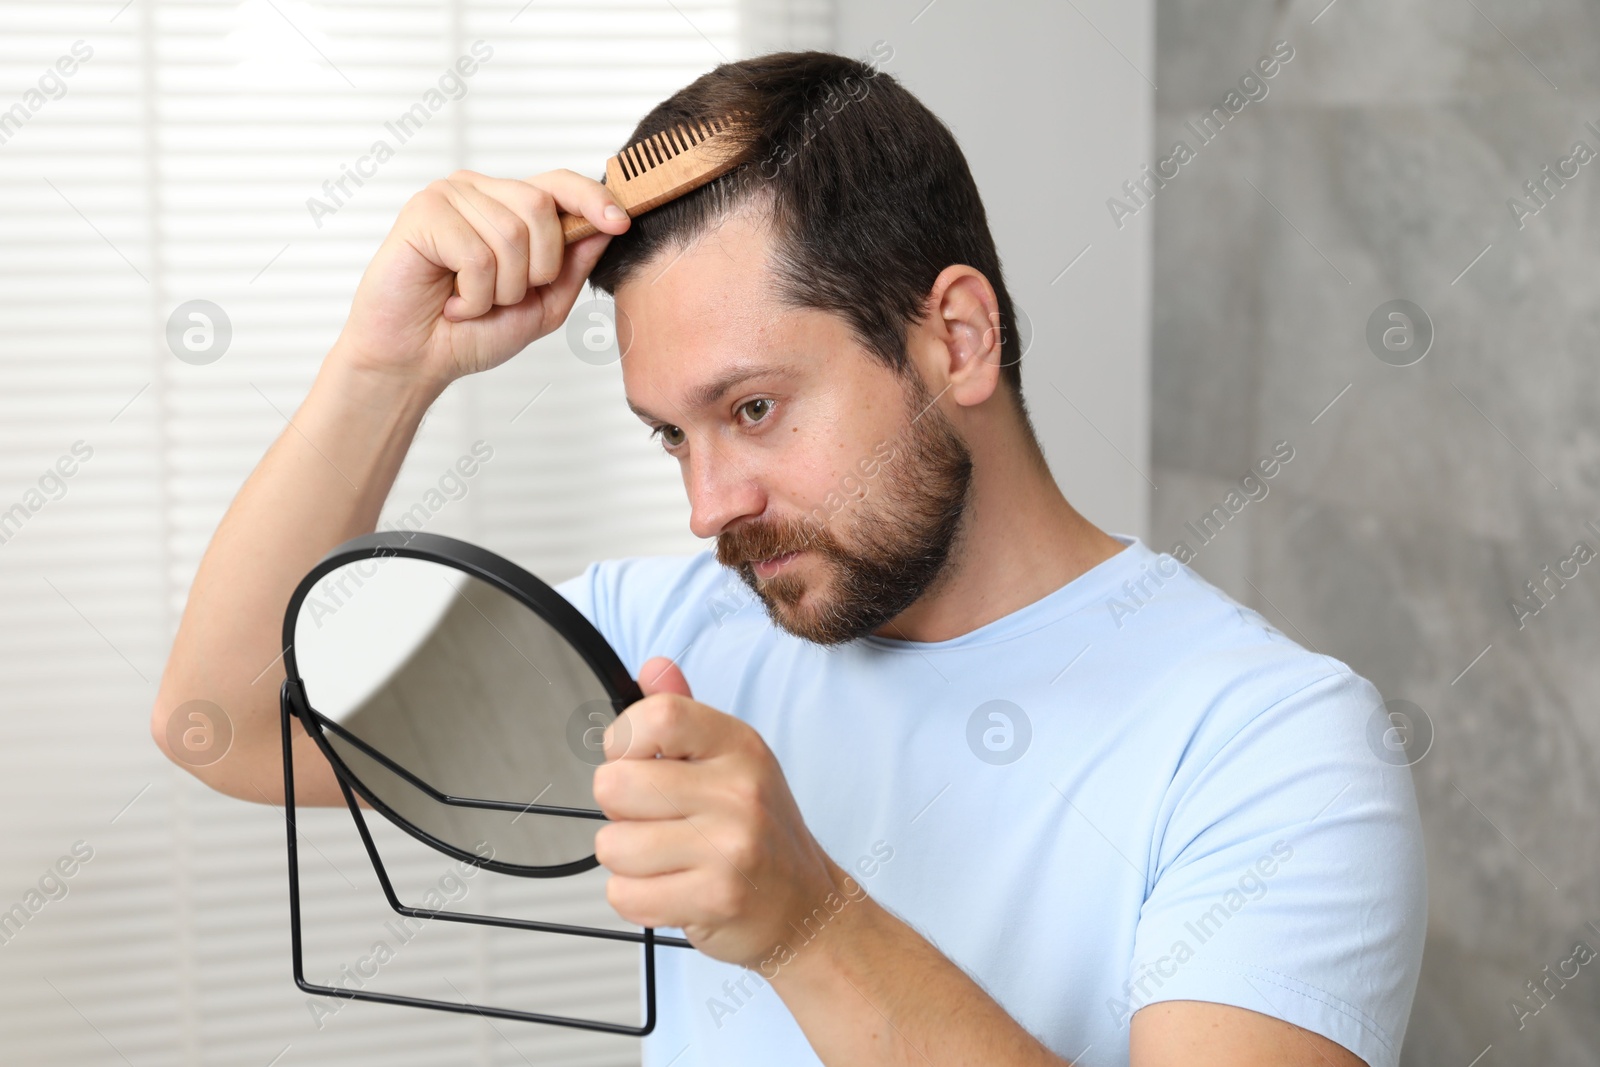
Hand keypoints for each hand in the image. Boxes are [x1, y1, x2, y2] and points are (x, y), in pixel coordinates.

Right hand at [331, 169, 630, 389]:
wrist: (417, 361)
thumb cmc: (473, 332)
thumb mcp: (542, 305)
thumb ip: (573, 266)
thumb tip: (608, 225)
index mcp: (509, 206)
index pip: (559, 183)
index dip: (593, 198)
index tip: (621, 222)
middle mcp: (480, 191)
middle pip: (541, 208)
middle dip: (536, 269)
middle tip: (502, 296)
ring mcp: (449, 196)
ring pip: (511, 235)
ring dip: (500, 289)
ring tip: (471, 300)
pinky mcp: (423, 213)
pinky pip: (476, 255)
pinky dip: (473, 295)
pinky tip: (452, 300)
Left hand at [592, 657, 847, 969]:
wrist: (806, 908)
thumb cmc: (760, 832)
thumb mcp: (733, 761)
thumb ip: (685, 712)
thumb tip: (653, 667)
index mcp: (739, 745)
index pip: (654, 717)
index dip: (623, 742)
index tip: (638, 763)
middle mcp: (738, 790)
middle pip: (613, 785)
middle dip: (618, 810)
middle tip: (655, 821)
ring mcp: (730, 847)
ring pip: (611, 846)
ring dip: (626, 859)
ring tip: (667, 859)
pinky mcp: (716, 898)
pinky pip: (624, 895)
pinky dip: (635, 899)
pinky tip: (672, 889)